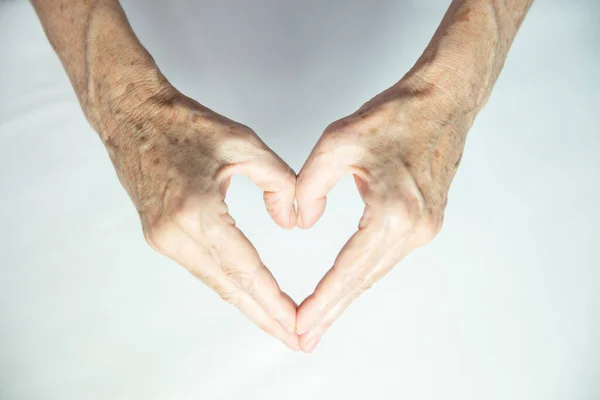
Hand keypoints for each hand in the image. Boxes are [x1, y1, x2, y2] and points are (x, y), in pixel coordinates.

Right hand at [95, 83, 298, 349]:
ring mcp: (162, 238)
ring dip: (248, 305)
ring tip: (279, 325)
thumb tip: (294, 224)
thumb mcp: (245, 144)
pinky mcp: (158, 237)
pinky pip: (202, 269)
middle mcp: (174, 233)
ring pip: (214, 283)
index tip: (298, 323)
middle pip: (229, 287)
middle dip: (265, 317)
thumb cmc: (186, 124)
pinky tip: (249, 297)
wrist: (132, 117)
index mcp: (196, 209)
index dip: (273, 300)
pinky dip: (229, 286)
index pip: (244, 268)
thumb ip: (279, 183)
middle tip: (297, 342)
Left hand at [295, 82, 469, 351]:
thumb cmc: (395, 116)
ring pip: (376, 271)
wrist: (442, 102)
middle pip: (364, 280)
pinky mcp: (426, 222)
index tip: (300, 324)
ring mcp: (425, 228)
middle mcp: (415, 228)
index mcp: (394, 211)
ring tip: (320, 320)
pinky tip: (346, 286)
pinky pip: (387, 256)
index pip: (349, 268)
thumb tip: (303, 223)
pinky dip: (363, 274)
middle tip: (304, 338)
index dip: (322, 300)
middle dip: (332, 310)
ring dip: (347, 296)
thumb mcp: (337, 142)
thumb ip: (310, 186)